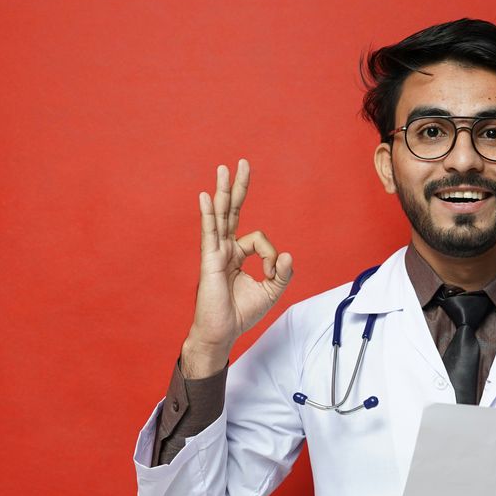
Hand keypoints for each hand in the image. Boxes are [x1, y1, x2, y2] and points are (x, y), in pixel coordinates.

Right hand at [183, 159, 293, 376]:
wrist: (221, 332)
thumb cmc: (241, 314)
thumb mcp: (270, 292)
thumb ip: (281, 273)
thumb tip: (288, 254)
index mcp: (238, 254)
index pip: (259, 239)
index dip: (271, 255)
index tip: (271, 274)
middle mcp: (225, 249)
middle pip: (233, 211)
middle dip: (239, 187)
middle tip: (243, 163)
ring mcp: (215, 252)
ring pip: (221, 216)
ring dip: (224, 191)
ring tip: (224, 168)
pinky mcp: (209, 260)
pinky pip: (210, 232)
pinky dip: (209, 214)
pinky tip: (207, 196)